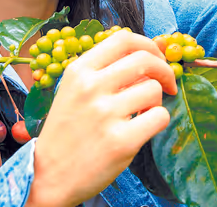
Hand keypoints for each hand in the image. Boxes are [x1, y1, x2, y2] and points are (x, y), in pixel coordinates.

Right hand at [25, 31, 176, 206]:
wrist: (48, 176)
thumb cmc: (67, 131)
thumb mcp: (74, 91)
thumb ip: (106, 70)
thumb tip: (154, 49)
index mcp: (79, 71)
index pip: (123, 39)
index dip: (148, 45)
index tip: (157, 58)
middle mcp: (91, 87)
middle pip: (145, 59)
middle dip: (164, 70)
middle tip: (167, 83)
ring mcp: (105, 114)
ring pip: (154, 90)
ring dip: (156, 101)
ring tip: (142, 113)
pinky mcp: (121, 141)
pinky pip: (160, 117)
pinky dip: (158, 121)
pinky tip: (143, 128)